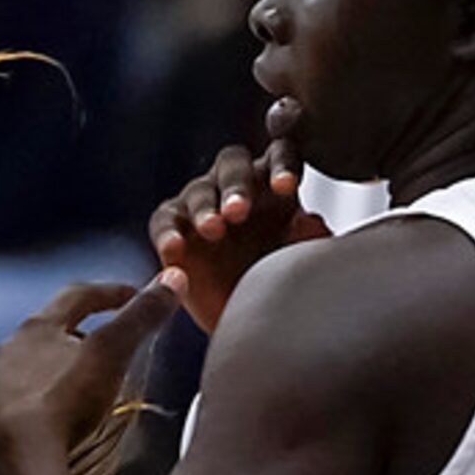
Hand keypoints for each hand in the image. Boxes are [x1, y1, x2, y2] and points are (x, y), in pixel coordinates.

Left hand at [0, 271, 189, 463]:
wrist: (18, 462)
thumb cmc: (62, 401)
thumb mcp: (111, 352)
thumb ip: (140, 317)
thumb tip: (172, 280)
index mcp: (37, 327)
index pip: (78, 295)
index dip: (111, 292)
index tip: (135, 295)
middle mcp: (10, 351)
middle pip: (52, 329)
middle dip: (84, 330)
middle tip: (111, 339)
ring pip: (35, 364)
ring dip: (62, 365)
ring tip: (89, 377)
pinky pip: (25, 400)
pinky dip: (46, 399)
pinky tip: (60, 413)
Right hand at [147, 102, 328, 334]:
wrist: (245, 319)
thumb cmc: (277, 283)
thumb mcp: (300, 265)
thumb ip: (309, 241)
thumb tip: (308, 219)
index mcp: (275, 184)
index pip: (280, 156)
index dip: (282, 166)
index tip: (286, 188)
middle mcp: (236, 186)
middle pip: (233, 164)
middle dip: (236, 185)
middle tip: (238, 211)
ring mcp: (201, 203)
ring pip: (199, 191)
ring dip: (206, 208)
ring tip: (213, 231)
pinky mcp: (172, 226)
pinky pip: (164, 221)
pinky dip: (168, 232)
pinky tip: (175, 248)